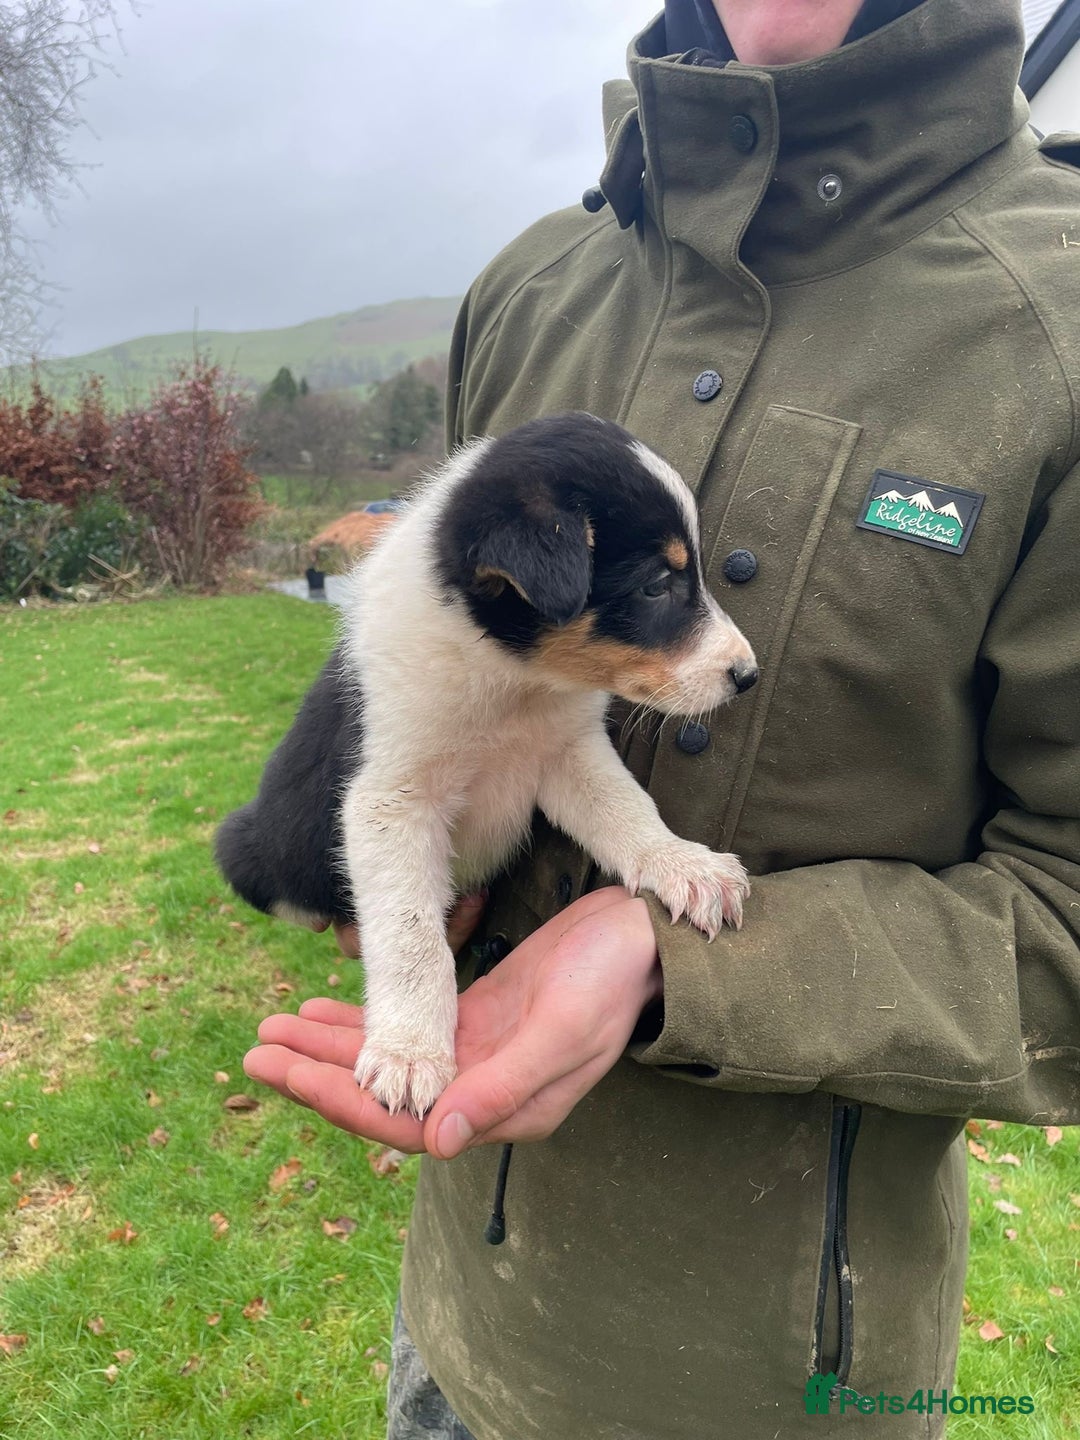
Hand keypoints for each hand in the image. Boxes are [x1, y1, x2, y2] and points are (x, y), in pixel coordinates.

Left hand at [243, 887, 660, 1157]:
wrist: (648, 940)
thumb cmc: (615, 983)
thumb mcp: (562, 1033)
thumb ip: (503, 1087)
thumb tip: (434, 1141)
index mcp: (502, 1109)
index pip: (403, 1120)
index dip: (339, 1099)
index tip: (283, 1071)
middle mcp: (481, 1091)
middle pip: (383, 1094)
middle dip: (317, 1074)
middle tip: (254, 1051)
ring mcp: (477, 1053)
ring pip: (389, 1062)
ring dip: (331, 1049)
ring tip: (272, 1031)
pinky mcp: (478, 1017)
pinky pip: (409, 1028)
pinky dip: (366, 1021)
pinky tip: (324, 1011)